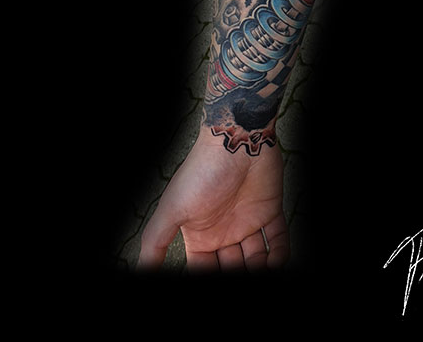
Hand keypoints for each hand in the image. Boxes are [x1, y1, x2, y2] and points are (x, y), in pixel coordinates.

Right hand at [137, 127, 288, 271]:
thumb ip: (155, 241)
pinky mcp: (269, 210)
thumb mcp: (171, 209)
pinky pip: (279, 240)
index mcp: (200, 233)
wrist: (235, 139)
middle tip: (243, 279)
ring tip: (262, 274)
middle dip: (238, 275)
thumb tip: (141, 268)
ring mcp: (247, 220)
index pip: (204, 268)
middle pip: (232, 267)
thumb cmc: (201, 171)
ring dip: (260, 269)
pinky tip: (276, 263)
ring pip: (257, 259)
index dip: (209, 279)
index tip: (216, 284)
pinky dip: (280, 255)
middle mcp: (223, 230)